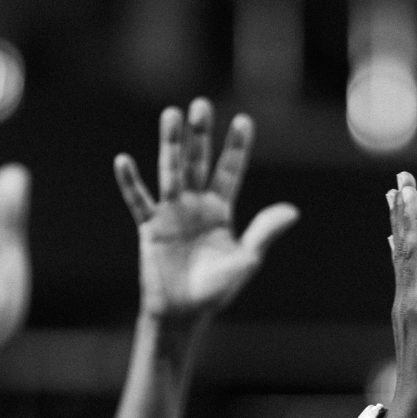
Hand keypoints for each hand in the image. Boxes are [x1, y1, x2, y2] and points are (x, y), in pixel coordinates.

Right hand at [113, 98, 298, 320]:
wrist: (185, 313)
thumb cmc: (216, 289)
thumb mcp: (246, 259)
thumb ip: (264, 232)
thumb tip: (292, 210)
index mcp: (220, 210)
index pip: (230, 171)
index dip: (237, 147)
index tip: (244, 121)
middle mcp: (195, 205)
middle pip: (198, 162)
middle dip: (200, 134)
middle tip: (201, 104)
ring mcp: (171, 213)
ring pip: (171, 171)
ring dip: (171, 144)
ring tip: (171, 115)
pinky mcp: (150, 227)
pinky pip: (138, 200)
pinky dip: (130, 181)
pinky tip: (123, 160)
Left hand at [383, 172, 416, 417]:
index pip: (415, 250)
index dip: (412, 215)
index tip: (408, 184)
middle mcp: (407, 301)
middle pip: (404, 246)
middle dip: (404, 210)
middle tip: (400, 178)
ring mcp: (405, 310)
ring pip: (402, 256)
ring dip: (401, 225)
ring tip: (395, 199)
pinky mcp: (409, 319)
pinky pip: (404, 272)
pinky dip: (402, 251)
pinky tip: (396, 246)